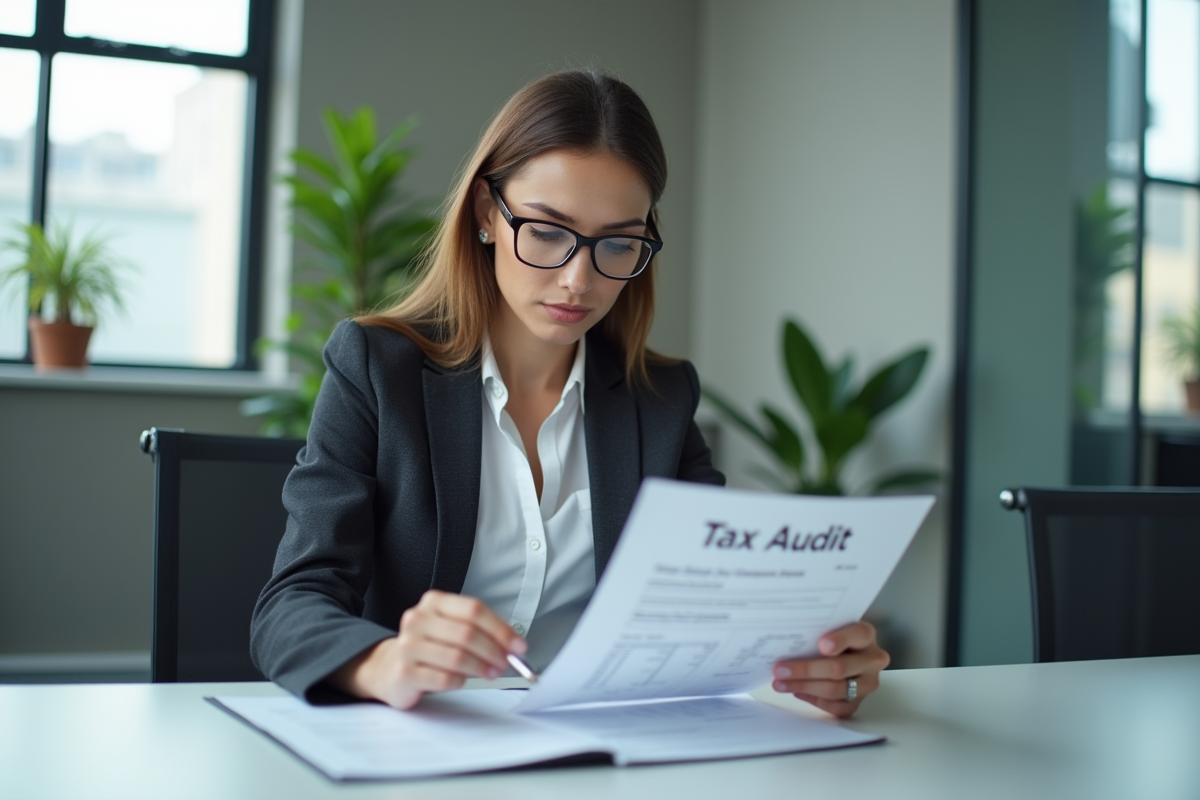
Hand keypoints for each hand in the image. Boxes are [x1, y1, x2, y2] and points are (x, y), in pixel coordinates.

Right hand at [332, 590, 525, 709]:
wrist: (391, 668)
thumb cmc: (429, 648)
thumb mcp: (451, 629)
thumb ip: (480, 632)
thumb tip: (513, 646)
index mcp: (433, 602)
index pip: (474, 610)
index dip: (500, 629)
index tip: (518, 645)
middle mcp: (417, 619)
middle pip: (467, 633)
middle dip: (493, 650)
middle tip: (506, 663)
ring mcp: (408, 645)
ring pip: (457, 657)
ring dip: (481, 668)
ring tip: (491, 673)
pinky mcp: (404, 672)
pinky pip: (444, 678)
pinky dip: (460, 681)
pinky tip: (463, 680)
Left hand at [771, 621, 888, 717]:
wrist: (846, 653)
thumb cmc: (833, 637)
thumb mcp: (828, 627)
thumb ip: (817, 631)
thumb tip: (788, 642)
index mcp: (866, 635)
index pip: (858, 634)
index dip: (841, 640)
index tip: (821, 645)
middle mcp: (872, 660)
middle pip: (839, 668)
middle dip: (806, 670)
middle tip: (781, 670)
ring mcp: (867, 683)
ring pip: (835, 690)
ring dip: (804, 687)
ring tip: (781, 683)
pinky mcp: (859, 702)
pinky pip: (836, 707)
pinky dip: (814, 700)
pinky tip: (797, 692)